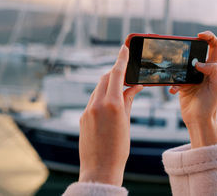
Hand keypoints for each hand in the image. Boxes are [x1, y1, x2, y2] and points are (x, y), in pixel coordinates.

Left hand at [78, 45, 142, 185]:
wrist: (100, 169)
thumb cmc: (118, 149)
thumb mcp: (126, 122)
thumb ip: (128, 100)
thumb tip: (134, 87)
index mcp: (111, 104)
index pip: (116, 74)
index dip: (121, 59)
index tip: (124, 48)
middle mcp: (96, 104)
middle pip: (105, 78)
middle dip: (115, 72)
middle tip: (126, 73)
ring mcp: (87, 110)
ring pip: (98, 88)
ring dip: (108, 85)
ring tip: (120, 91)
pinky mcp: (82, 117)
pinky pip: (92, 100)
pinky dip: (102, 96)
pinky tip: (110, 104)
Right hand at [169, 31, 216, 147]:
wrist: (198, 120)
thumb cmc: (210, 105)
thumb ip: (213, 71)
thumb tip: (200, 62)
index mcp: (214, 68)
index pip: (215, 46)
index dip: (208, 37)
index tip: (199, 35)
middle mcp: (204, 69)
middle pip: (197, 50)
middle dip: (188, 49)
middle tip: (182, 52)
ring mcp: (192, 76)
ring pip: (184, 62)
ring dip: (178, 66)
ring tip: (178, 76)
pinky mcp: (183, 83)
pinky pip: (175, 76)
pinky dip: (173, 82)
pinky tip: (174, 90)